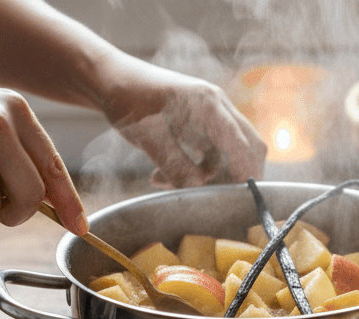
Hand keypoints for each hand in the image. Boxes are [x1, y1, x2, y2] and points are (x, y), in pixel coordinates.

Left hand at [97, 57, 266, 188]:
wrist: (111, 79)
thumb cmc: (127, 99)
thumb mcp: (148, 137)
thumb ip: (175, 164)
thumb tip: (197, 190)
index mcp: (209, 104)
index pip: (242, 143)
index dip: (246, 172)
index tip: (240, 197)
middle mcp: (218, 107)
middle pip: (248, 146)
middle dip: (236, 176)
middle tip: (213, 199)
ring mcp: (212, 115)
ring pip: (229, 153)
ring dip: (208, 175)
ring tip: (167, 183)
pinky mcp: (201, 123)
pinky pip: (210, 153)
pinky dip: (195, 169)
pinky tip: (162, 176)